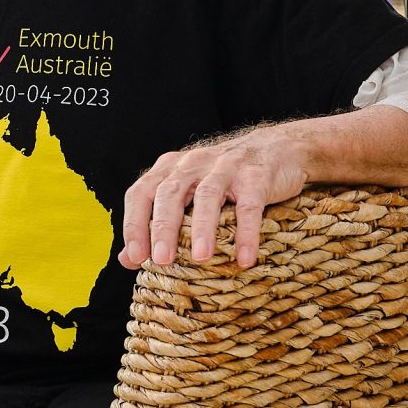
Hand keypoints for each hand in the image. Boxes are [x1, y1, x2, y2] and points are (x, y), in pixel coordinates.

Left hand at [119, 127, 308, 272]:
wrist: (278, 148)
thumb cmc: (225, 179)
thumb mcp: (189, 194)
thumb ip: (158, 222)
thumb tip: (128, 259)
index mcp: (170, 168)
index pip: (141, 193)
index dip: (134, 224)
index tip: (135, 257)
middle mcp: (192, 163)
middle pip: (169, 193)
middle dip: (163, 228)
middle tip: (161, 259)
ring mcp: (225, 166)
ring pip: (207, 196)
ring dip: (203, 228)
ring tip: (200, 258)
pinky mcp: (255, 175)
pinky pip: (248, 206)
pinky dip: (246, 233)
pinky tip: (245, 258)